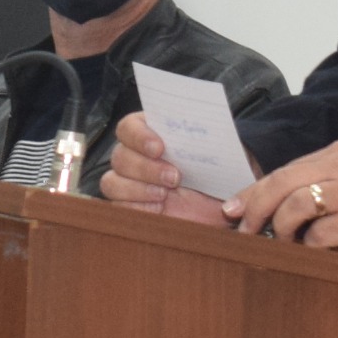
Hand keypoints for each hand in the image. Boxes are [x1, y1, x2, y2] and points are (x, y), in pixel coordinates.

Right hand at [99, 114, 230, 225]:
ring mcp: (130, 183)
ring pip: (112, 182)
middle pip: (119, 156)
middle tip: (174, 178)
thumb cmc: (220, 174)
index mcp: (152, 133)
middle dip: (146, 168)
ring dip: (137, 189)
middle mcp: (136, 155)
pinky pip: (117, 207)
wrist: (225, 208)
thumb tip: (205, 128)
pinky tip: (157, 210)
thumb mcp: (222, 154)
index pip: (128, 127)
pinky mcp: (130, 207)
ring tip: (164, 196)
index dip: (139, 136)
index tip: (159, 147)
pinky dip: (136, 208)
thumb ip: (212, 139)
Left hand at [232, 142, 337, 250]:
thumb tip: (273, 202)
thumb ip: (318, 178)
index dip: (253, 191)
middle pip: (281, 183)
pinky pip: (318, 235)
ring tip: (282, 241)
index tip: (232, 208)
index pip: (282, 171)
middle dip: (255, 207)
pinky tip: (310, 248)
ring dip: (280, 228)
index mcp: (333, 154)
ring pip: (294, 206)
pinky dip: (308, 245)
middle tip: (243, 229)